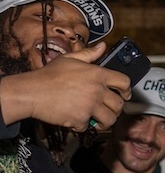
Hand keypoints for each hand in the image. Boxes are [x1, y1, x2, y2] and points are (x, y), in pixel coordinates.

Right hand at [0, 43, 131, 130]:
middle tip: (109, 109)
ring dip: (105, 121)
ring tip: (99, 119)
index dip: (126, 90)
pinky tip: (76, 119)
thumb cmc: (48, 75)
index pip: (125, 82)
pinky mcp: (80, 119)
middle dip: (116, 108)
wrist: (30, 92)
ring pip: (110, 119)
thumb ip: (89, 54)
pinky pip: (88, 126)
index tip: (124, 94)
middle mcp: (97, 90)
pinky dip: (82, 125)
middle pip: (119, 104)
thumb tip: (103, 46)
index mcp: (98, 74)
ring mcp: (90, 106)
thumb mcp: (70, 59)